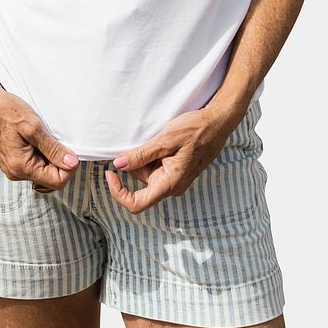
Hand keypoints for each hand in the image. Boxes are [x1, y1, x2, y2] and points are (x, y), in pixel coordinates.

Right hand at [0, 89, 78, 191]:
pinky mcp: (12, 161)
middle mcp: (16, 173)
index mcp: (21, 168)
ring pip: (43, 170)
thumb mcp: (34, 127)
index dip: (68, 167)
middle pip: (50, 178)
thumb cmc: (7, 112)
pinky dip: (41, 153)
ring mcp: (13, 168)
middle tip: (55, 139)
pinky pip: (34, 164)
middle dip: (59, 161)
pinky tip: (36, 138)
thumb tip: (72, 163)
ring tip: (44, 136)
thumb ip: (53, 148)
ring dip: (49, 156)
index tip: (71, 150)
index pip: (57, 182)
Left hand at [105, 109, 232, 214]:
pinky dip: (155, 155)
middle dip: (137, 163)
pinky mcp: (177, 172)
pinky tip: (166, 141)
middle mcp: (173, 187)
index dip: (118, 192)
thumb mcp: (165, 140)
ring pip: (149, 173)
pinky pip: (157, 167)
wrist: (218, 123)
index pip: (136, 203)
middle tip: (147, 140)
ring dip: (147, 156)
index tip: (110, 173)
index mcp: (170, 184)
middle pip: (141, 182)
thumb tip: (118, 165)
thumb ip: (141, 155)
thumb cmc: (196, 130)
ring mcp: (176, 180)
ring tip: (161, 138)